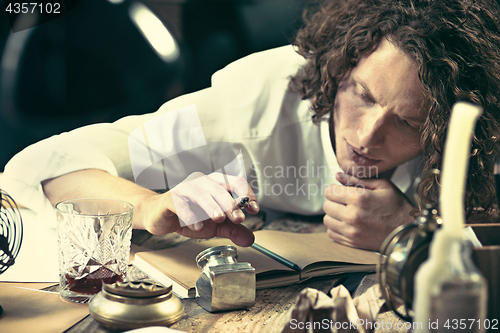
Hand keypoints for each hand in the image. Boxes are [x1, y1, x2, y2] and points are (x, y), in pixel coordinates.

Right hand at [141, 172, 258, 246]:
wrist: (161, 217)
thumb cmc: (190, 215)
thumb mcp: (215, 226)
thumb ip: (233, 230)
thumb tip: (251, 239)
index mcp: (216, 184)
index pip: (236, 182)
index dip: (247, 194)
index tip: (254, 209)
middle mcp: (202, 182)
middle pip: (221, 187)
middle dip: (231, 203)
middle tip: (239, 219)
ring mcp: (186, 189)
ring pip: (202, 193)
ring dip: (212, 206)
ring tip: (219, 219)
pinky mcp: (171, 199)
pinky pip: (182, 204)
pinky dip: (190, 216)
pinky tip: (197, 227)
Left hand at [323, 173, 414, 250]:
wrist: (407, 230)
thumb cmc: (397, 206)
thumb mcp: (381, 186)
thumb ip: (357, 180)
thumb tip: (337, 176)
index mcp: (358, 198)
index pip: (329, 192)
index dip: (335, 190)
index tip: (342, 192)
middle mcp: (352, 215)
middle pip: (326, 206)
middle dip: (334, 202)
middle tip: (346, 203)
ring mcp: (351, 231)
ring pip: (327, 220)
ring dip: (334, 216)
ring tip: (347, 213)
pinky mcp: (352, 242)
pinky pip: (332, 233)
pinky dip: (337, 228)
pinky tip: (348, 224)